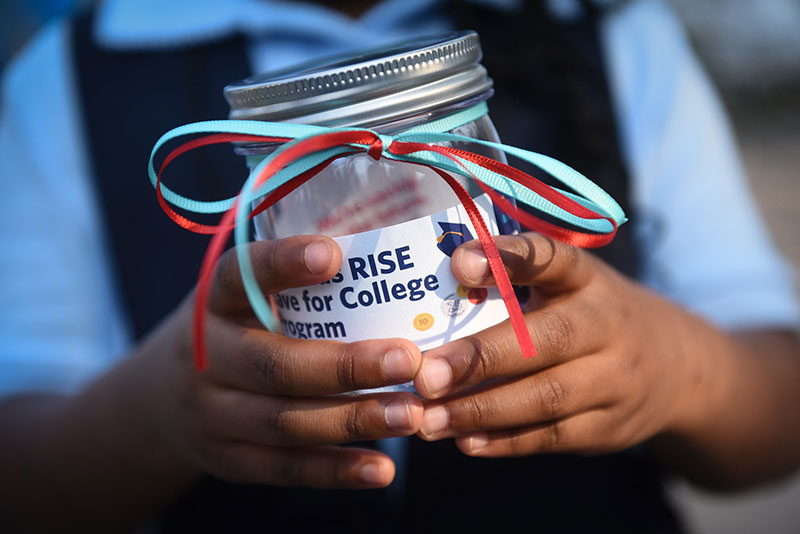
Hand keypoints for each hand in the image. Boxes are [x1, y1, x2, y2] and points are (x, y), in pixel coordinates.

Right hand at [136, 235, 423, 488]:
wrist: (163, 398)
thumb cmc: (237, 330)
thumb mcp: (246, 296)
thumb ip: (297, 282)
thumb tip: (390, 262)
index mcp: (216, 300)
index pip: (241, 274)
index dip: (282, 264)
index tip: (332, 255)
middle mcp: (207, 355)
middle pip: (275, 365)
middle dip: (347, 365)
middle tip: (410, 359)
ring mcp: (213, 414)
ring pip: (285, 422)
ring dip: (353, 420)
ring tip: (410, 414)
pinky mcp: (228, 459)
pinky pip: (284, 468)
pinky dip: (335, 471)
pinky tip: (380, 470)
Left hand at [413, 232, 704, 456]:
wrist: (676, 368)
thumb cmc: (592, 315)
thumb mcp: (569, 285)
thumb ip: (515, 282)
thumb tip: (438, 288)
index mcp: (587, 278)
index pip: (551, 258)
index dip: (508, 258)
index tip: (460, 261)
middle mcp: (607, 324)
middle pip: (546, 340)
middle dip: (481, 359)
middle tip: (426, 375)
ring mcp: (615, 380)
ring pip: (547, 397)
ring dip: (483, 410)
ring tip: (430, 419)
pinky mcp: (610, 426)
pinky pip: (554, 436)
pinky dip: (507, 441)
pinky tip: (465, 441)